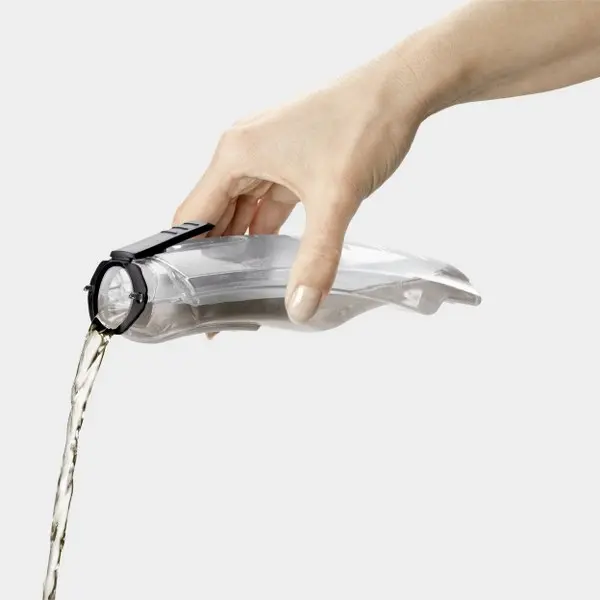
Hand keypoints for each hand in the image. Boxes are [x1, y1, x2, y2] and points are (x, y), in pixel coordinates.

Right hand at [173, 53, 426, 323]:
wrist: (400, 91)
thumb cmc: (363, 123)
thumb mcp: (335, 199)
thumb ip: (316, 258)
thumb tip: (300, 305)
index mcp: (237, 154)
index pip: (193, 214)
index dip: (186, 256)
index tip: (186, 293)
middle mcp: (244, 152)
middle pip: (214, 214)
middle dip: (212, 256)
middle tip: (212, 300)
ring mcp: (267, 156)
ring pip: (241, 209)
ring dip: (240, 244)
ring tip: (235, 285)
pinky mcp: (290, 162)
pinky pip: (266, 203)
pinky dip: (265, 229)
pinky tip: (267, 256)